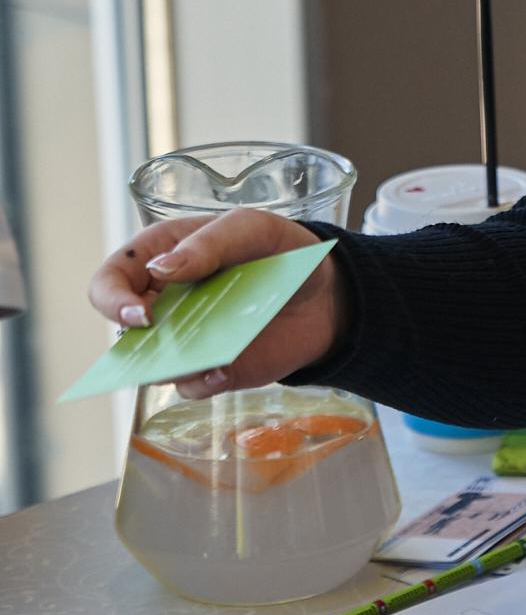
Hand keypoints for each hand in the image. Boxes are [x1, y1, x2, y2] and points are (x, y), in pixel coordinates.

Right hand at [88, 212, 347, 396]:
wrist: (326, 292)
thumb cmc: (280, 249)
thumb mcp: (250, 228)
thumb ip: (208, 243)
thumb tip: (160, 268)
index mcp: (160, 257)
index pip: (110, 281)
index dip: (112, 299)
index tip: (138, 312)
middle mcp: (165, 303)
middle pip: (123, 330)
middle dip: (135, 340)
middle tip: (161, 336)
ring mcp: (187, 341)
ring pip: (154, 364)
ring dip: (170, 364)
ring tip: (199, 356)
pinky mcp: (213, 370)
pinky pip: (193, 386)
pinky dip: (204, 381)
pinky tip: (224, 367)